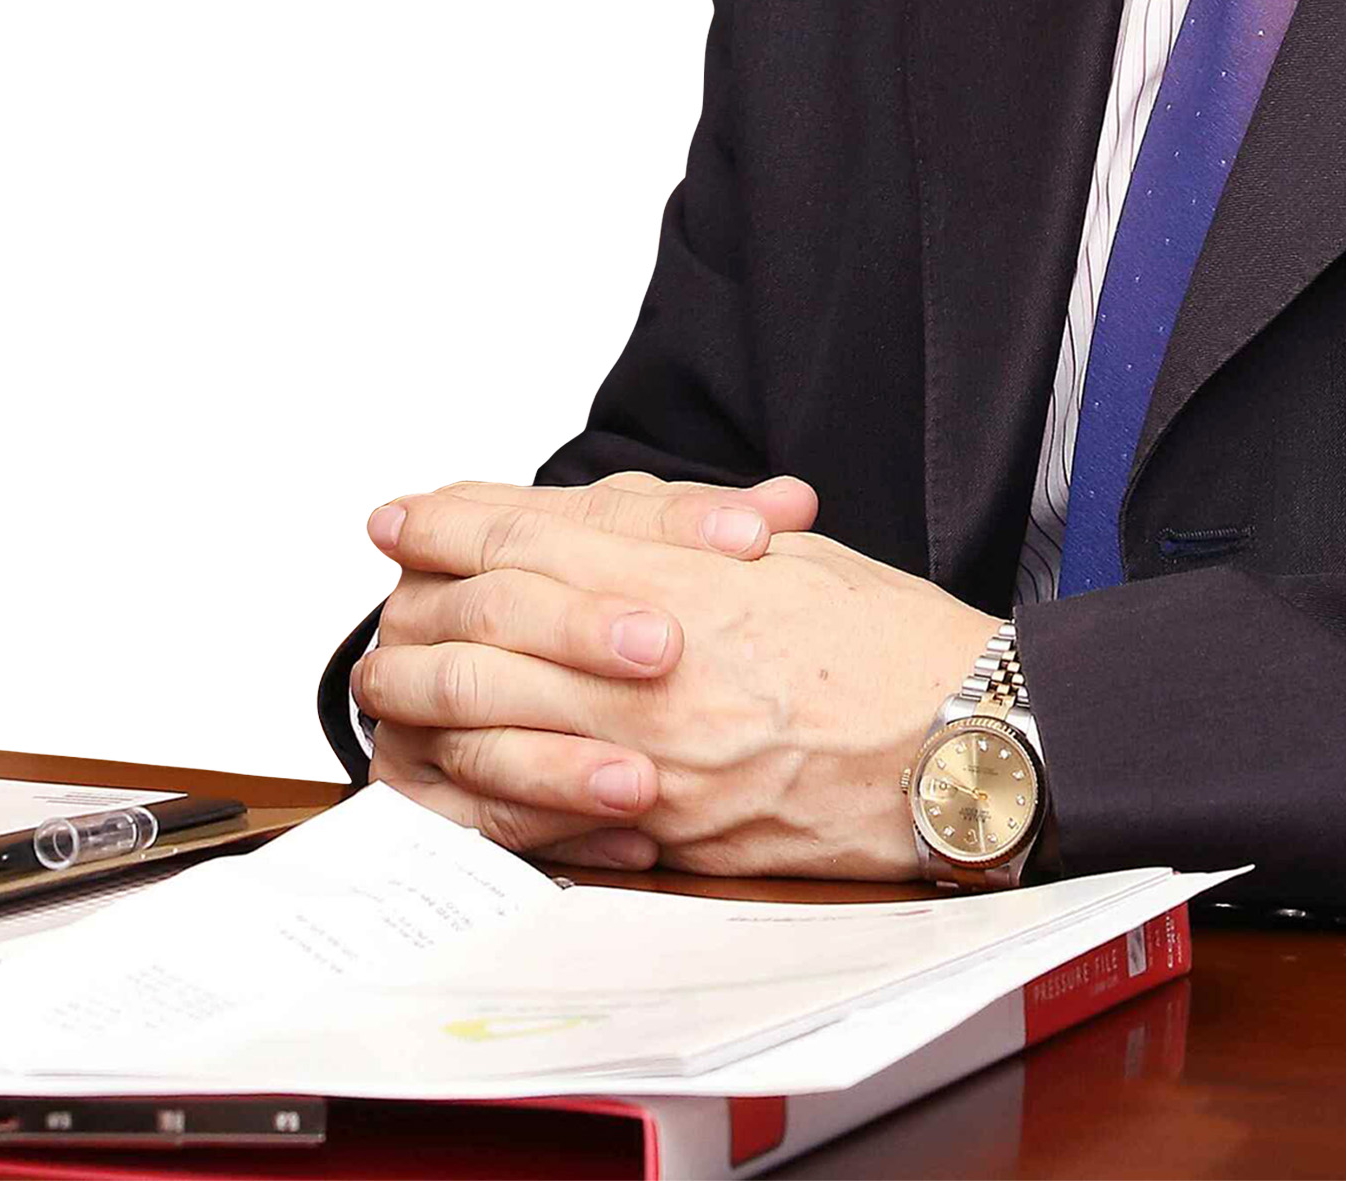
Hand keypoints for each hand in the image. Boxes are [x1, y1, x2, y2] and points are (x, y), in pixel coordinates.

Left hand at [355, 487, 999, 878]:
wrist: (965, 743)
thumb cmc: (894, 648)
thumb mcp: (792, 554)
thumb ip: (688, 532)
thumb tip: (609, 515)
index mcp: (679, 575)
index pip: (521, 536)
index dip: (444, 524)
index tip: (401, 522)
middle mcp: (648, 660)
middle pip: (478, 630)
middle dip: (409, 618)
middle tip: (380, 611)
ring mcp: (647, 752)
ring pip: (488, 725)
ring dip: (423, 710)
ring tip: (389, 699)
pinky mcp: (664, 830)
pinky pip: (538, 816)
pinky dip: (480, 796)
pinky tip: (450, 784)